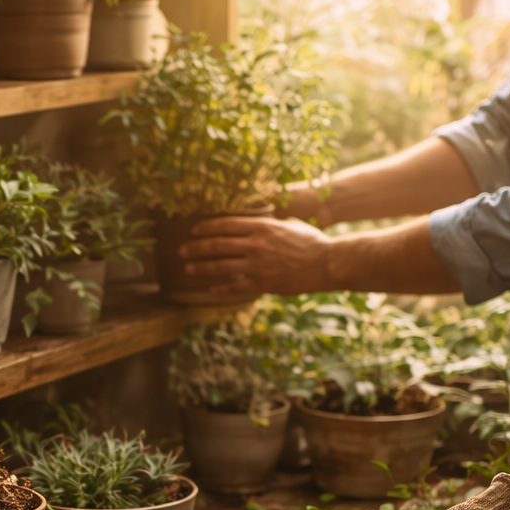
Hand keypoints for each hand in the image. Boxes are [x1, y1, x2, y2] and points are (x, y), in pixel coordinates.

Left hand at [179, 216, 330, 296]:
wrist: (327, 263)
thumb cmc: (312, 242)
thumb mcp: (289, 224)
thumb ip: (270, 223)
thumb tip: (259, 220)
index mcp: (261, 226)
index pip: (225, 224)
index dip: (206, 227)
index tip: (193, 230)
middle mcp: (255, 244)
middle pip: (217, 244)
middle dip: (196, 247)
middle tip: (182, 250)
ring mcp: (257, 264)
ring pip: (221, 265)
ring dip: (202, 267)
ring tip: (189, 268)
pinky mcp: (263, 283)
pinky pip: (235, 286)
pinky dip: (221, 287)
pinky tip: (211, 289)